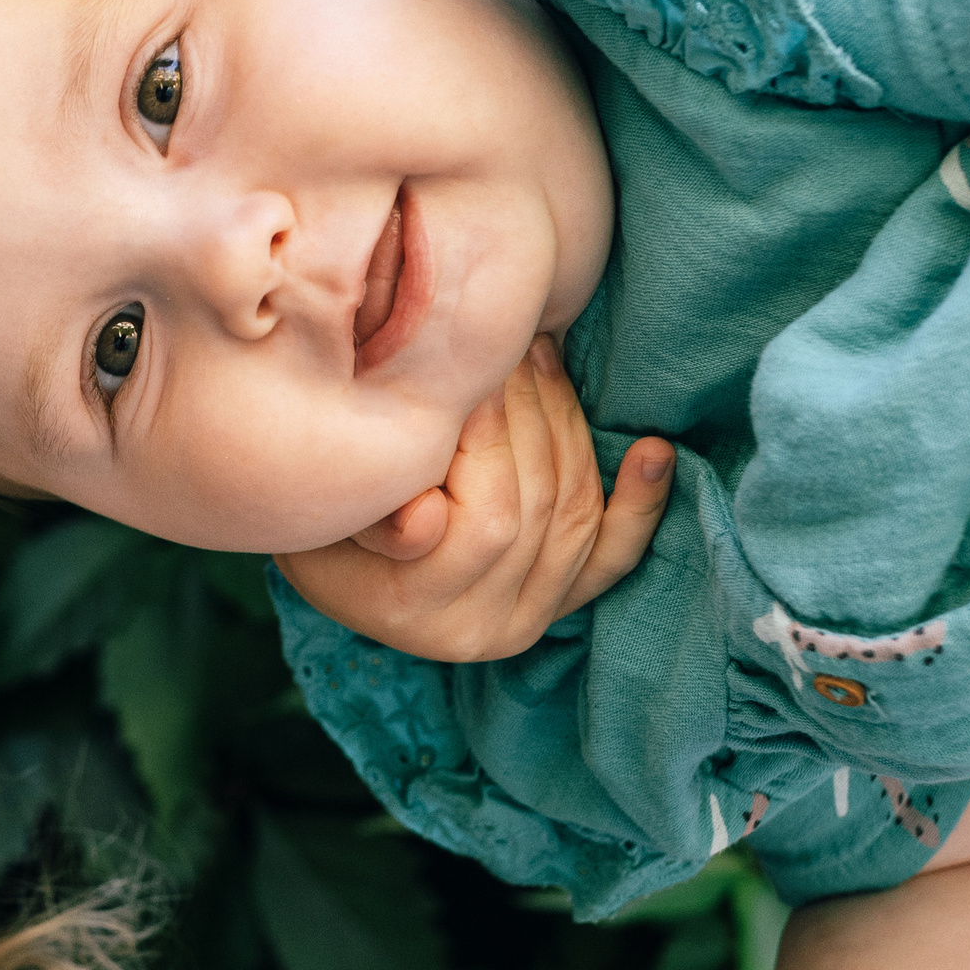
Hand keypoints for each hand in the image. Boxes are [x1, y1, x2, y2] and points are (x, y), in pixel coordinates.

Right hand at [276, 339, 673, 660]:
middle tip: (509, 339)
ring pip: (574, 513)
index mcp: (415, 612)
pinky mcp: (559, 601)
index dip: (491, 435)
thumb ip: (367, 513)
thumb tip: (426, 522)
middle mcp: (483, 629)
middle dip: (531, 410)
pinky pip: (612, 556)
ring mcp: (529, 617)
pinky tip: (654, 452)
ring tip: (539, 356)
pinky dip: (639, 504)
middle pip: (539, 508)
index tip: (473, 364)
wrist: (330, 547)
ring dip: (566, 422)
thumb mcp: (319, 513)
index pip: (486, 521)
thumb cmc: (315, 510)